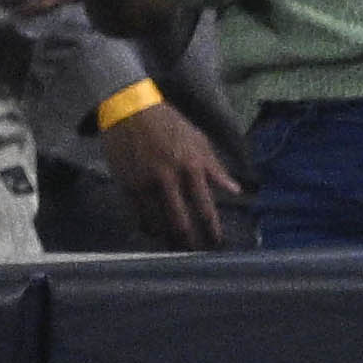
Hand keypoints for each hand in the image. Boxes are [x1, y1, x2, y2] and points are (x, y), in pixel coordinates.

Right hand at [101, 91, 239, 247]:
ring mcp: (145, 183)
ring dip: (167, 237)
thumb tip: (236, 190)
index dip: (212, 229)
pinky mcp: (126, 185)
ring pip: (157, 222)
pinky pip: (138, 214)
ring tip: (174, 247)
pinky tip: (153, 232)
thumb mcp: (198, 140)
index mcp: (191, 167)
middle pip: (180, 221)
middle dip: (189, 242)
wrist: (130, 110)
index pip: (204, 207)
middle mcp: (168, 178)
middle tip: (194, 252)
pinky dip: (147, 226)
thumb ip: (216, 168)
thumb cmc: (169, 124)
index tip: (217, 242)